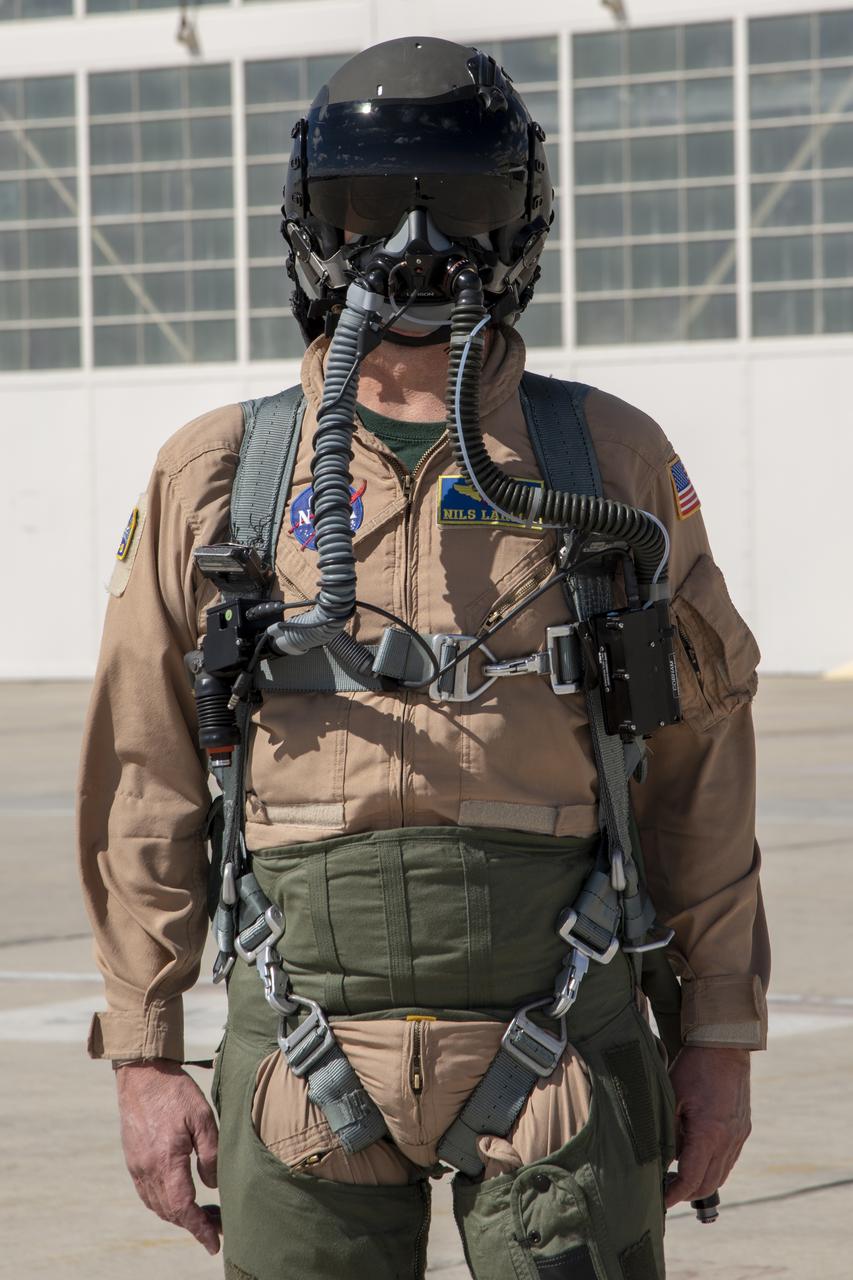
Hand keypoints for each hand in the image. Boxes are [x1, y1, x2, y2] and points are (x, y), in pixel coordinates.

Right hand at [115, 1059, 220, 1254]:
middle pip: (169, 1211)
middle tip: (215, 1228)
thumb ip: (211, 1153)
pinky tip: (176, 1200)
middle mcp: (147, 1169)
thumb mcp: (203, 1117)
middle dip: (192, 1225)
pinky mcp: (132, 1159)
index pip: (183, 1207)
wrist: (142, 1074)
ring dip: (177, 1216)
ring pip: (156, 1205)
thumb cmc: (176, 1092)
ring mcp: (137, 1166)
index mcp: (167, 1160)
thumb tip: (213, 1185)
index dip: (199, 1229)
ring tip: (199, 1217)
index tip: (213, 1244)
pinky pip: (146, 1193)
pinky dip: (162, 1204)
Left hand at [665, 1045, 750, 1208]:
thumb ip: (668, 1133)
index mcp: (709, 1134)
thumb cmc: (693, 1069)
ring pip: (721, 1175)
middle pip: (708, 1184)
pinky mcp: (743, 1130)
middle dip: (686, 1193)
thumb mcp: (672, 1098)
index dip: (674, 1194)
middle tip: (666, 1191)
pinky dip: (712, 1168)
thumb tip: (663, 1159)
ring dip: (700, 1183)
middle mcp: (728, 1140)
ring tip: (678, 1178)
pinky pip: (729, 1160)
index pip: (691, 1179)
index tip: (660, 1201)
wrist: (725, 1047)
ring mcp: (739, 1136)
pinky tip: (696, 1159)